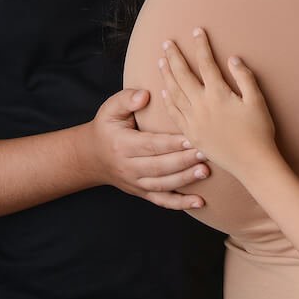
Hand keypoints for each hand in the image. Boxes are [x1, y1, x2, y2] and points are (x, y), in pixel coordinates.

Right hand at [83, 88, 210, 209]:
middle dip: (184, 161)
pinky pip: (162, 201)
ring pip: (162, 185)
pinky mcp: (142, 192)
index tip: (191, 138)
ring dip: (185, 180)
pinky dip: (180, 204)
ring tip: (205, 171)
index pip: (150, 145)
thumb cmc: (107, 128)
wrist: (93, 157)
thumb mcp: (109, 109)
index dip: (171, 143)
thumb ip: (126, 99)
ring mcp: (135, 182)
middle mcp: (128, 167)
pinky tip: (199, 202)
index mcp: (122, 145)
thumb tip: (145, 95)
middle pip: (159, 166)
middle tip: (206, 153)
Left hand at [156, 29, 275, 177]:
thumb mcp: (257, 100)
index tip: (197, 31)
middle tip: (167, 42)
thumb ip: (244, 77)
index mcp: (218, 94)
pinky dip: (168, 100)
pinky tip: (164, 91)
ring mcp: (194, 121)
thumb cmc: (259, 131)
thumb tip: (232, 58)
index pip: (206, 63)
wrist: (252, 163)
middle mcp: (202, 105)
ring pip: (174, 93)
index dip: (201, 45)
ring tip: (161, 61)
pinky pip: (174, 113)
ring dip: (166, 75)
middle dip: (174, 56)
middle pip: (183, 75)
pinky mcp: (191, 134)